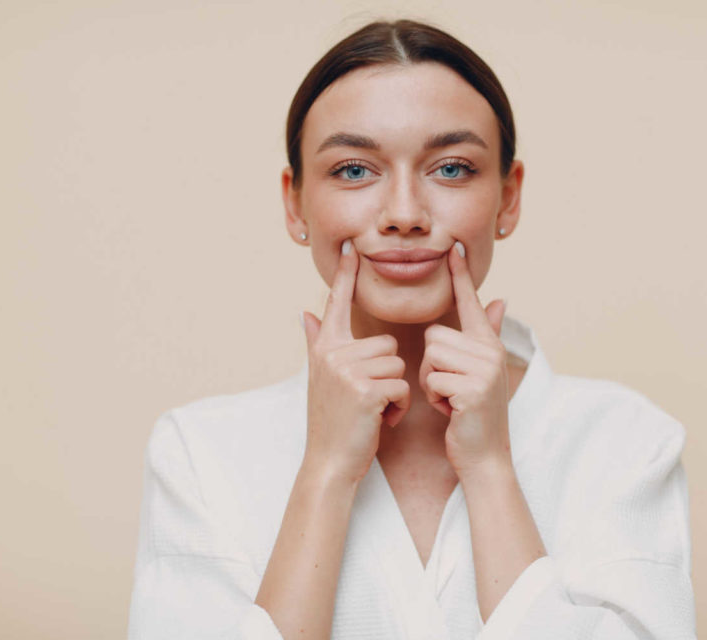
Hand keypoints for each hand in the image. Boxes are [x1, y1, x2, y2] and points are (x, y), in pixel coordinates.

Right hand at [300, 239, 409, 482]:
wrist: (330, 462)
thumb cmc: (333, 421)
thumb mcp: (321, 379)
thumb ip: (317, 342)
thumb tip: (305, 313)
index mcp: (325, 347)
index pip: (337, 303)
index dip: (345, 274)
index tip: (352, 245)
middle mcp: (332, 354)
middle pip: (385, 343)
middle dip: (386, 374)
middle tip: (368, 400)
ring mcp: (347, 371)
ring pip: (396, 364)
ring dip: (393, 392)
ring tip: (373, 410)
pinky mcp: (365, 390)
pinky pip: (400, 385)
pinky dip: (398, 407)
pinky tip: (380, 420)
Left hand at [419, 241, 510, 476]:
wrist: (484, 456)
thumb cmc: (471, 414)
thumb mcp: (478, 373)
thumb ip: (485, 335)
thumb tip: (500, 300)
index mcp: (488, 345)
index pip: (472, 302)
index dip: (461, 276)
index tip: (454, 247)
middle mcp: (490, 352)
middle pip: (435, 336)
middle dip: (431, 366)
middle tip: (449, 389)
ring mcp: (485, 370)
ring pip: (430, 356)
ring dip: (431, 382)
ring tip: (450, 399)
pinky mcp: (473, 389)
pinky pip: (432, 379)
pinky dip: (435, 399)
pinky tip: (451, 411)